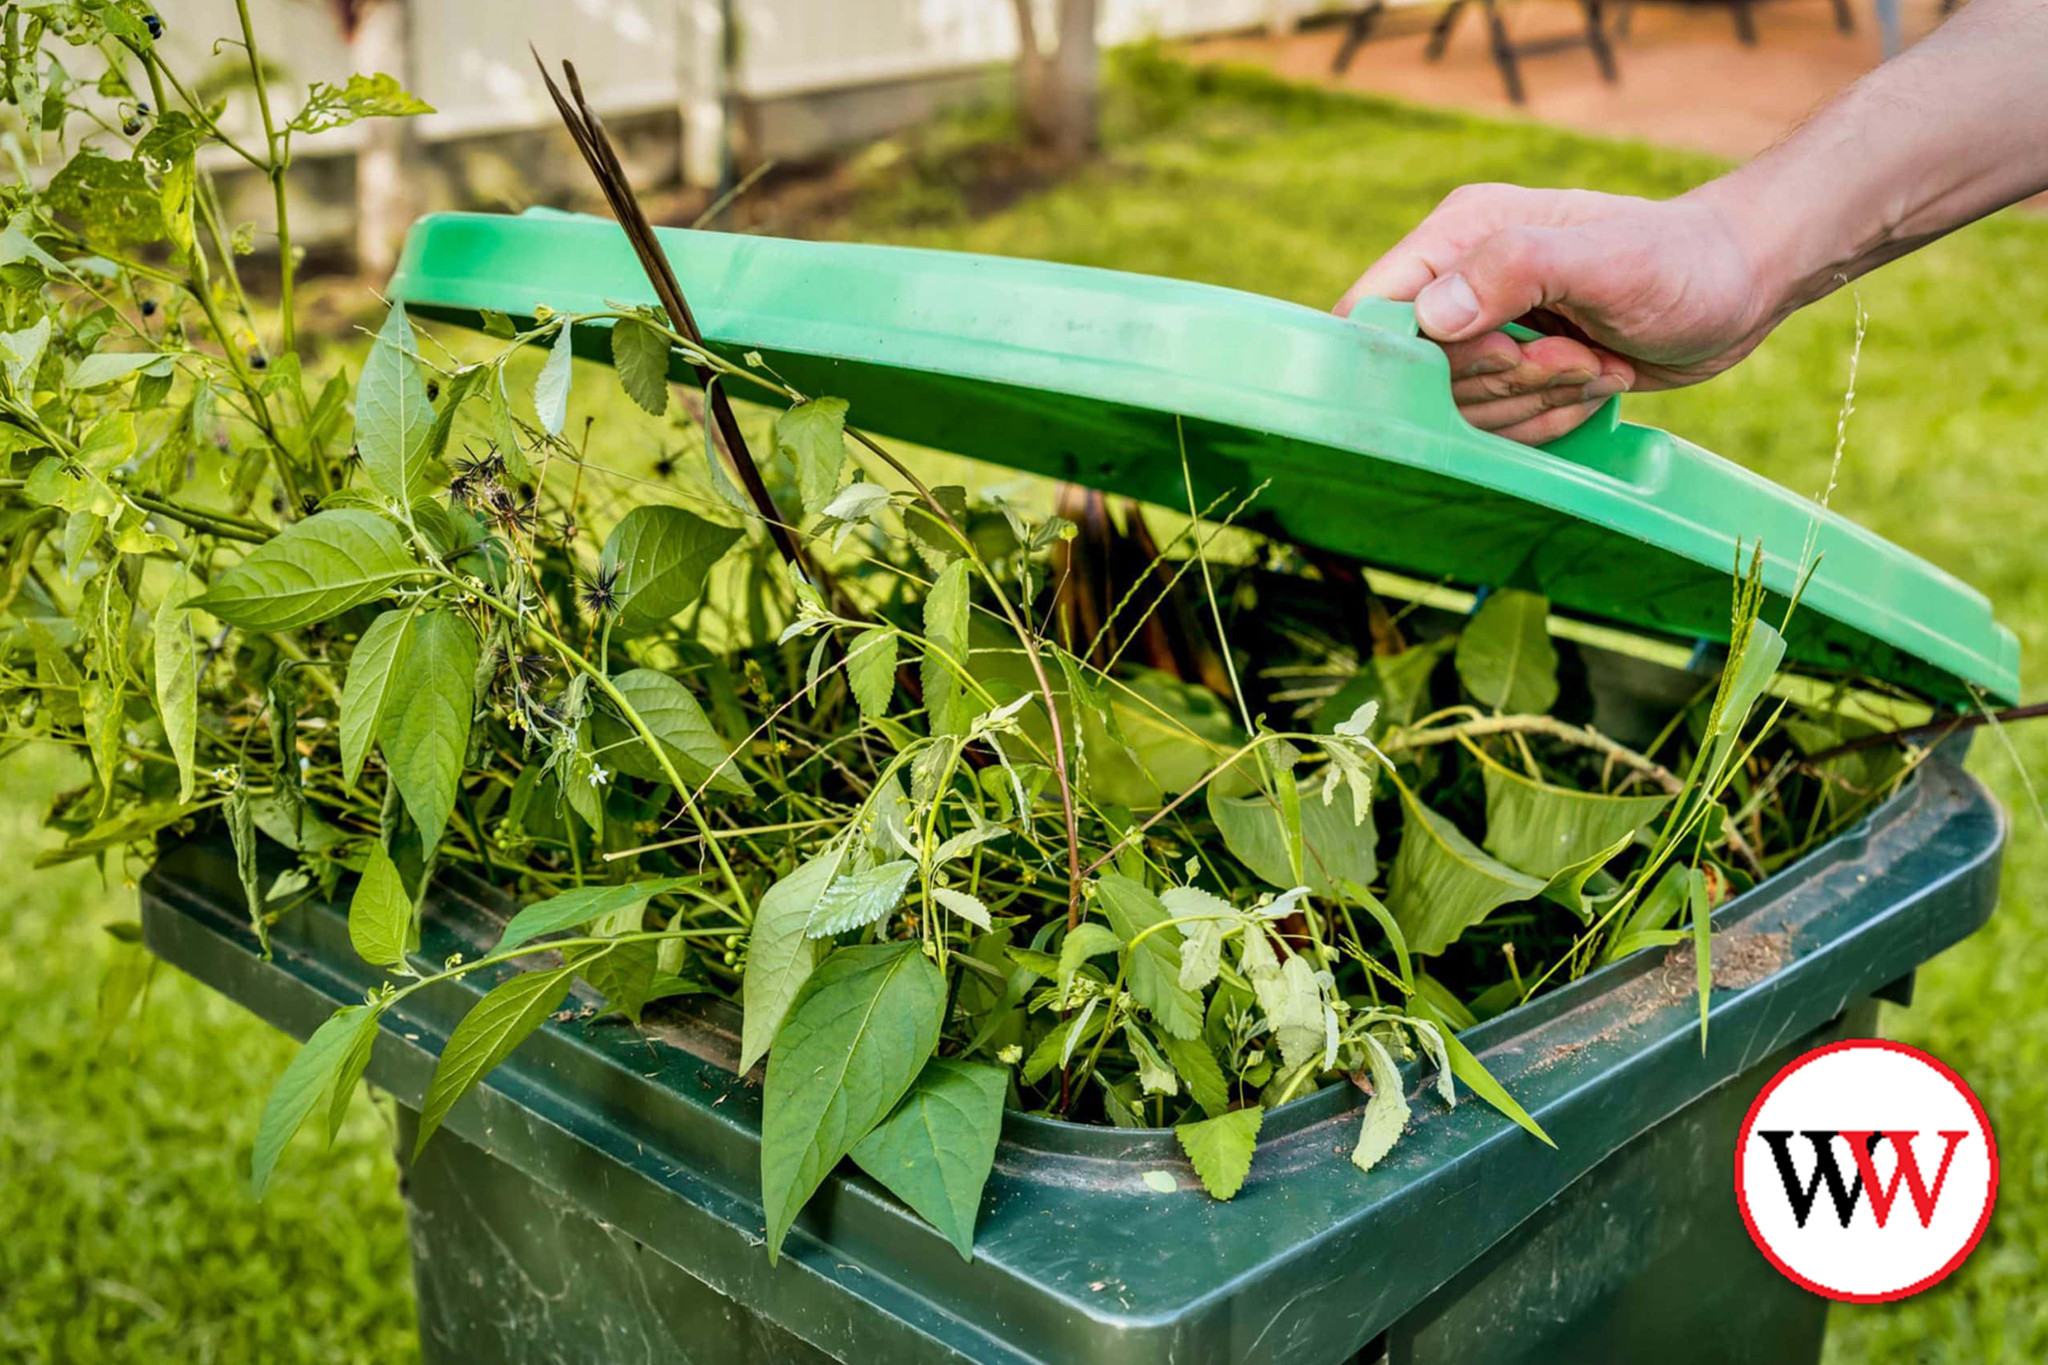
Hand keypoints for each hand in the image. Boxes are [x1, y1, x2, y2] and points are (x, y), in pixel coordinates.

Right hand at [1336, 185, 1776, 443]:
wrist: (1740, 285)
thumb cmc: (1683, 259)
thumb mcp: (1606, 260)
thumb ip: (1514, 270)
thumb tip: (1430, 317)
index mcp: (1459, 236)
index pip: (1372, 309)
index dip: (1411, 356)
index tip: (1497, 355)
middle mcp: (1458, 283)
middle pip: (1421, 377)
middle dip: (1504, 382)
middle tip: (1576, 355)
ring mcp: (1484, 332)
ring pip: (1459, 411)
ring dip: (1535, 402)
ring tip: (1595, 361)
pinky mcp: (1511, 374)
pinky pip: (1496, 429)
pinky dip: (1549, 419)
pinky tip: (1594, 381)